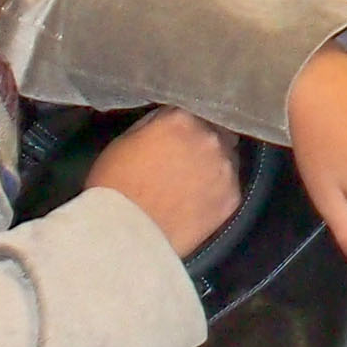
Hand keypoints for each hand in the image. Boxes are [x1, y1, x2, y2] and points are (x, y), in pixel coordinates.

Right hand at [86, 107, 241, 255]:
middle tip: (187, 160)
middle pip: (216, 131)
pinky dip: (218, 191)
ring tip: (192, 184)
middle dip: (205, 142)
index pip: (193, 111)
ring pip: (227, 158)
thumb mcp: (125, 140)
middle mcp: (210, 138)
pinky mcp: (232, 197)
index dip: (186, 125)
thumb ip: (155, 122)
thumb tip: (170, 119)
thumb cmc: (115, 186)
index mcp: (182, 119)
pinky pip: (229, 186)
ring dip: (214, 165)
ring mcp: (225, 168)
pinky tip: (198, 203)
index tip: (179, 136)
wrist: (126, 234)